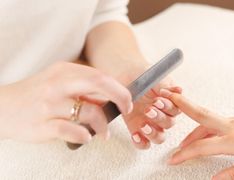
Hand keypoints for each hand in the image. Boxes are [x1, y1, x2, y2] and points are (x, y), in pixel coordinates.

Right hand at [0, 62, 131, 143]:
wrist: (1, 108)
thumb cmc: (35, 96)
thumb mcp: (58, 82)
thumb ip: (83, 88)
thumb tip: (110, 99)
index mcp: (64, 70)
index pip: (100, 75)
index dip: (119, 89)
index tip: (126, 101)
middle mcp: (57, 83)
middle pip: (99, 82)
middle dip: (120, 96)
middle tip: (126, 109)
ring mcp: (49, 104)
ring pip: (90, 111)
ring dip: (103, 125)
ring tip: (103, 133)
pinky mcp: (42, 124)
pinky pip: (72, 130)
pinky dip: (84, 136)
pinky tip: (85, 137)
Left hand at [123, 76, 181, 148]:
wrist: (121, 78)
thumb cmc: (139, 76)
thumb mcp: (153, 77)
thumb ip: (166, 85)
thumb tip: (179, 90)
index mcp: (168, 102)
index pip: (176, 110)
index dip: (168, 107)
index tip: (158, 100)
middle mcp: (161, 114)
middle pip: (169, 124)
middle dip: (160, 118)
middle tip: (148, 109)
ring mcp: (150, 123)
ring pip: (160, 137)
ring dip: (153, 133)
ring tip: (144, 125)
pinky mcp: (137, 130)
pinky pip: (143, 143)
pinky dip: (140, 142)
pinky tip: (135, 134)